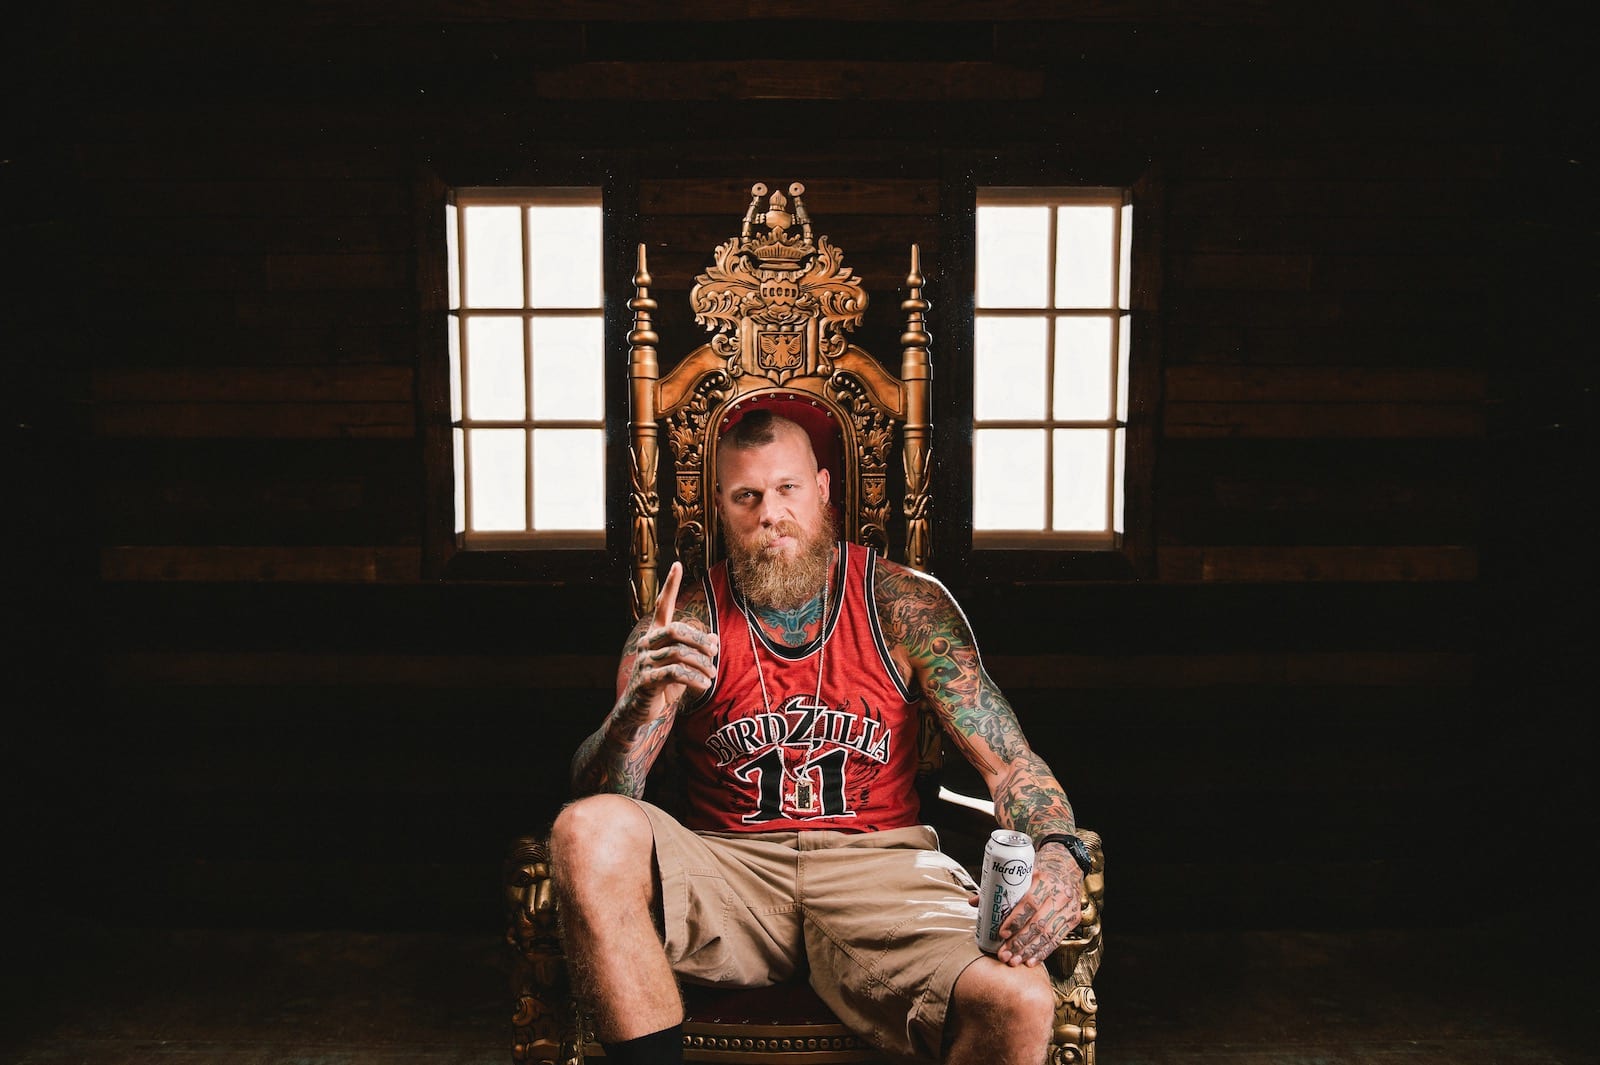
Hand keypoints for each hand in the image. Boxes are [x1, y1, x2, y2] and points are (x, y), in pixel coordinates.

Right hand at [616, 562, 719, 724]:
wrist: (639, 711)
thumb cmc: (662, 685)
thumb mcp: (681, 665)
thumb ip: (695, 651)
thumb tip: (714, 640)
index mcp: (655, 635)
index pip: (661, 605)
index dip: (669, 586)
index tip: (677, 564)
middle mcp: (647, 644)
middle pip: (676, 630)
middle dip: (699, 640)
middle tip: (714, 652)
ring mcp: (644, 662)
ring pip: (677, 653)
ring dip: (700, 664)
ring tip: (712, 674)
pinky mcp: (646, 681)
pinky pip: (674, 673)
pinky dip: (693, 678)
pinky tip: (704, 685)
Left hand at [993, 849, 1083, 966]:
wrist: (1067, 866)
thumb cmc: (1040, 870)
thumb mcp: (1022, 872)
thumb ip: (1000, 888)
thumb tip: (974, 902)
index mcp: (1044, 879)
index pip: (1031, 902)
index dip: (1016, 920)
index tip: (1002, 933)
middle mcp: (1059, 894)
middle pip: (1039, 923)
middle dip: (1020, 942)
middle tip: (1004, 954)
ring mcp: (1068, 908)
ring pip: (1048, 935)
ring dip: (1029, 951)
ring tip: (1013, 961)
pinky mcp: (1073, 919)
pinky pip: (1057, 939)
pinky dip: (1043, 952)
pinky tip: (1030, 961)